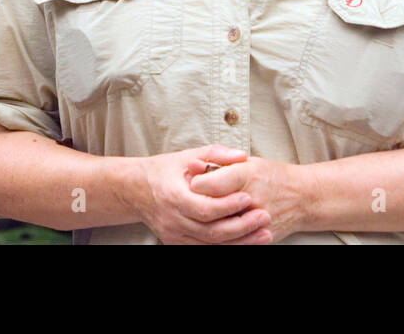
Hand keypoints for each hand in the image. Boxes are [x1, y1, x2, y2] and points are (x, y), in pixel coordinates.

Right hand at [133, 144, 272, 244]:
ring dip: (240, 242)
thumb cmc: (166, 170)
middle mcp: (173, 220)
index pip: (204, 208)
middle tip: (264, 216)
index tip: (248, 197)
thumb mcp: (188, 155)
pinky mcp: (177, 244)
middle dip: (242, 227)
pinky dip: (227, 247)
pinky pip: (205, 250)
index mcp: (173, 196)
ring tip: (264, 233)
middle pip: (211, 231)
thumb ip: (216, 154)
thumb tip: (242, 156)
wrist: (138, 191)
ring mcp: (174, 236)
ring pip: (210, 245)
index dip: (228, 206)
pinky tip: (247, 242)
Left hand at [189, 154, 310, 243]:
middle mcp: (251, 199)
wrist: (303, 197)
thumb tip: (192, 166)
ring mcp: (255, 221)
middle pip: (210, 209)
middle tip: (194, 201)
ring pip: (218, 230)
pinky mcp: (259, 237)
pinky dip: (220, 238)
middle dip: (198, 205)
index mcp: (245, 175)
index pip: (207, 184)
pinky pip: (232, 243)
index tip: (193, 183)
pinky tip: (215, 230)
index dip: (196, 184)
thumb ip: (219, 163)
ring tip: (203, 216)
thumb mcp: (247, 162)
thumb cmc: (272, 176)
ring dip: (207, 223)